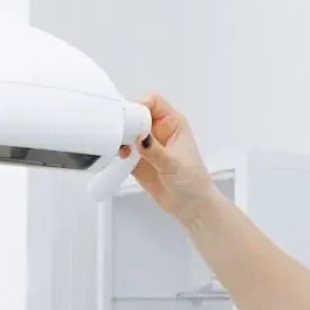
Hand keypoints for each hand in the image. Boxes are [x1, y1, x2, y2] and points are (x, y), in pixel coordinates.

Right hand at [121, 93, 218, 224]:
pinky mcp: (138, 162)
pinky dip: (118, 154)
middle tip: (119, 135)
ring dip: (120, 139)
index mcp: (172, 123)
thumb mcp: (174, 164)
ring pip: (127, 134)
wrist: (190, 206)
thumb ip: (155, 151)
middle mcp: (158, 132)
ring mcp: (147, 147)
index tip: (129, 119)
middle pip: (136, 116)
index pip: (153, 103)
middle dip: (125, 123)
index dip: (139, 105)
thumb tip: (140, 138)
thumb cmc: (192, 181)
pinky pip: (123, 152)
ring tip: (120, 151)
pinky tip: (120, 159)